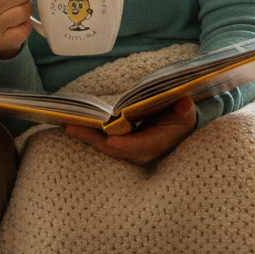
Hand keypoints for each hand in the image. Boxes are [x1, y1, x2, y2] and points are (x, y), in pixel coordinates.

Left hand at [64, 96, 197, 163]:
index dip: (128, 144)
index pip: (142, 146)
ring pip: (107, 147)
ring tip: (68, 126)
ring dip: (88, 137)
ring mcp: (131, 150)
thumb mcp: (185, 113)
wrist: (176, 127)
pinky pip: (103, 142)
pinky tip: (73, 126)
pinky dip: (89, 135)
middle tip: (74, 128)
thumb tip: (184, 103)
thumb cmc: (180, 117)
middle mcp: (143, 150)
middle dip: (95, 140)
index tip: (112, 141)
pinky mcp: (121, 145)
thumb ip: (184, 110)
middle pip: (117, 148)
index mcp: (160, 142)